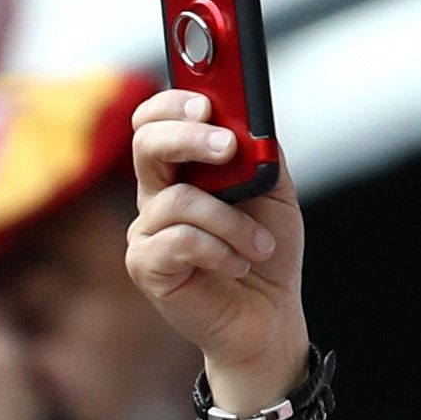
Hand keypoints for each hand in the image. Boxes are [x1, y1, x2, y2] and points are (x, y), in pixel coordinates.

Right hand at [124, 90, 308, 410]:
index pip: (155, 121)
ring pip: (177, 200)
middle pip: (146, 144)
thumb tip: (247, 122)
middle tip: (228, 146)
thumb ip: (260, 154)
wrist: (267, 316)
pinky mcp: (145, 267)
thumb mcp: (274, 192)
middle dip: (187, 137)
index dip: (173, 105)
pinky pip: (178, 241)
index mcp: (182, 170)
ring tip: (257, 246)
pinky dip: (218, 250)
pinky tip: (237, 264)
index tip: (206, 103)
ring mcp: (146, 232)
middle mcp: (156, 196)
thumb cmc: (266, 253)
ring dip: (230, 221)